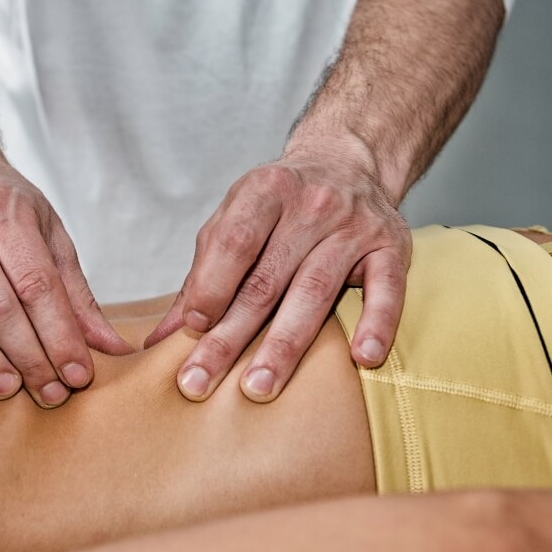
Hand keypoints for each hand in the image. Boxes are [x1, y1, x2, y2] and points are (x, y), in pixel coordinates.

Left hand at [147, 135, 410, 402]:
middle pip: (266, 280)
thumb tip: (161, 338)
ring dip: (284, 346)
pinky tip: (362, 359)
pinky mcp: (391, 248)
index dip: (211, 286)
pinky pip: (387, 290)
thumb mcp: (236, 220)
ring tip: (258, 387)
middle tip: (200, 382)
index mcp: (265, 191)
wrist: (349, 163)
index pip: (234, 242)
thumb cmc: (280, 206)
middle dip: (230, 337)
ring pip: (315, 292)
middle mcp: (312, 205)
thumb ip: (202, 275)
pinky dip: (377, 324)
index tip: (193, 328)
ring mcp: (354, 226)